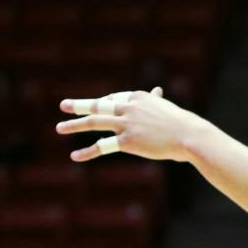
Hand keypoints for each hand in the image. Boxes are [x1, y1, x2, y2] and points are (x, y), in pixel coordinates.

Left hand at [56, 88, 205, 163]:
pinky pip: (103, 146)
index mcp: (138, 97)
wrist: (189, 135)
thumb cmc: (181, 124)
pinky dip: (87, 151)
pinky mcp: (128, 141)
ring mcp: (127, 123)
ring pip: (95, 121)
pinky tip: (75, 156)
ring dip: (75, 124)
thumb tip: (158, 91)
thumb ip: (156, 101)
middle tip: (63, 106)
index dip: (103, 104)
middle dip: (79, 105)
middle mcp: (129, 107)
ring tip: (59, 128)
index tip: (94, 108)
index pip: (113, 98)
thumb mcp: (165, 109)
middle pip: (99, 105)